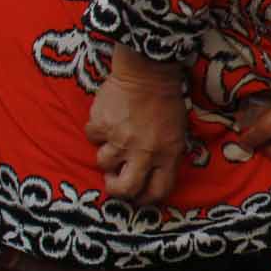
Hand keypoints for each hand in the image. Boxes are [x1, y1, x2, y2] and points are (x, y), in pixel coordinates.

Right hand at [86, 48, 186, 203]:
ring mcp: (120, 139)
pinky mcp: (100, 125)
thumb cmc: (166, 103)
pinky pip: (92, 137)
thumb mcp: (177, 133)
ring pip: (103, 164)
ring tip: (115, 139)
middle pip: (125, 189)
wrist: (148, 72)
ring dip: (107, 154)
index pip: (158, 191)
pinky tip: (108, 119)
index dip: (146, 198)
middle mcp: (144, 151)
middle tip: (114, 179)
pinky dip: (97, 131)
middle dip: (117, 190)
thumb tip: (149, 178)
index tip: (139, 194)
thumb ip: (165, 157)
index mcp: (167, 154)